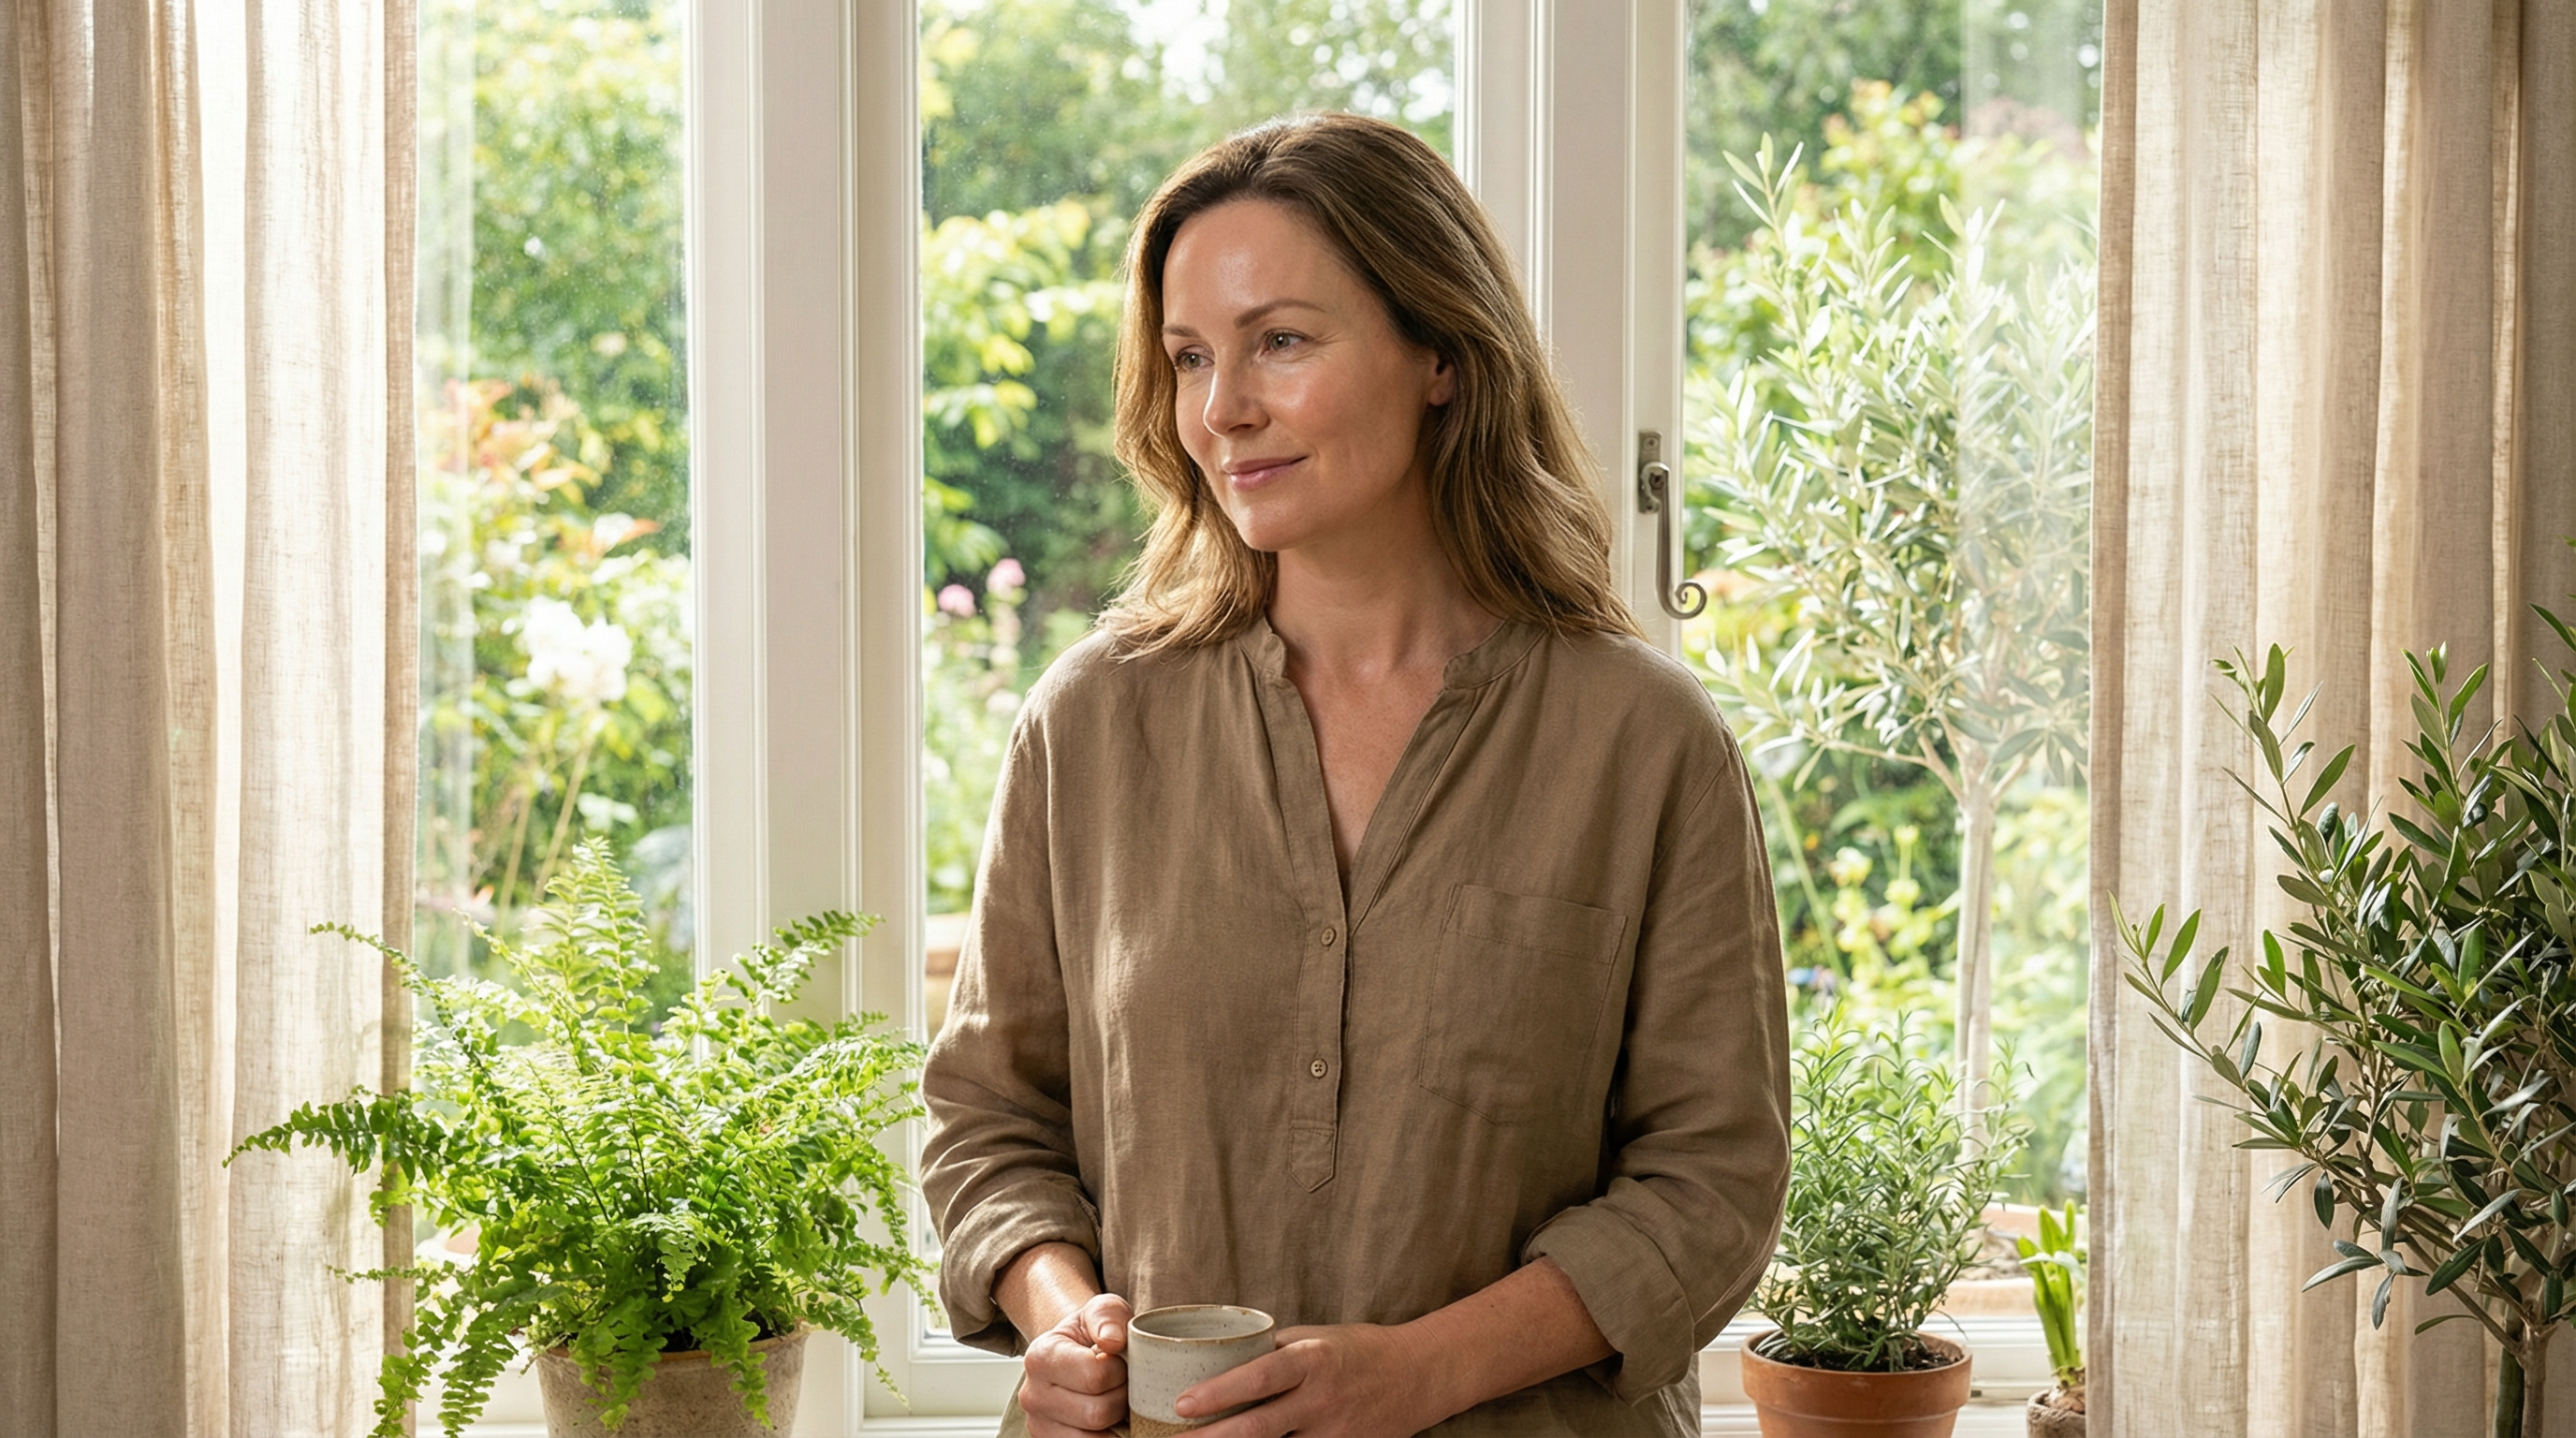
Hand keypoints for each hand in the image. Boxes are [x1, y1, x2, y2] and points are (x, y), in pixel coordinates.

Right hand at [1021, 1292, 1133, 1437]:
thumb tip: (1112, 1340)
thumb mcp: (1102, 1308)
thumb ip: (1108, 1315)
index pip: (1095, 1377)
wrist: (1075, 1352)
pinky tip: (1109, 1421)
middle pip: (1097, 1413)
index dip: (1120, 1371)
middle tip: (1122, 1384)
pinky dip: (1108, 1437)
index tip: (1118, 1362)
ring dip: (1115, 1422)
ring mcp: (1038, 1425)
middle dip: (1121, 1399)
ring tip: (1114, 1401)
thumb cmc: (1092, 1332)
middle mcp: (1031, 1395)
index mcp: (1041, 1356)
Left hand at [1176, 1322, 1453, 1437]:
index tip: (1183, 1403)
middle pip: (1259, 1427)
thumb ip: (1272, 1351)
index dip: (1220, 1392)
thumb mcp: (1316, 1337)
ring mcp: (1334, 1433)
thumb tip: (1219, 1357)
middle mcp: (1322, 1399)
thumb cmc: (1358, 1350)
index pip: (1260, 1377)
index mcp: (1312, 1360)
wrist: (1419, 1375)